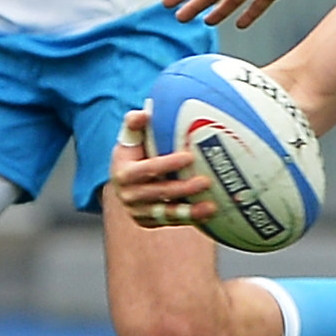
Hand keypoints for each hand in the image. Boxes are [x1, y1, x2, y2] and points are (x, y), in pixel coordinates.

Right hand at [107, 108, 215, 227]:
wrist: (123, 180)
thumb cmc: (133, 152)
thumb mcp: (130, 136)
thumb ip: (134, 122)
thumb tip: (146, 112)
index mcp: (123, 173)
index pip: (147, 169)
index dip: (168, 164)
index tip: (189, 157)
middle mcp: (129, 195)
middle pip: (159, 193)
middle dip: (183, 189)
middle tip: (206, 181)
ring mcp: (138, 211)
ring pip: (166, 213)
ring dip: (190, 212)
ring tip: (212, 206)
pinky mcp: (148, 222)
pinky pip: (171, 222)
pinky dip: (190, 219)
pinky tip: (209, 214)